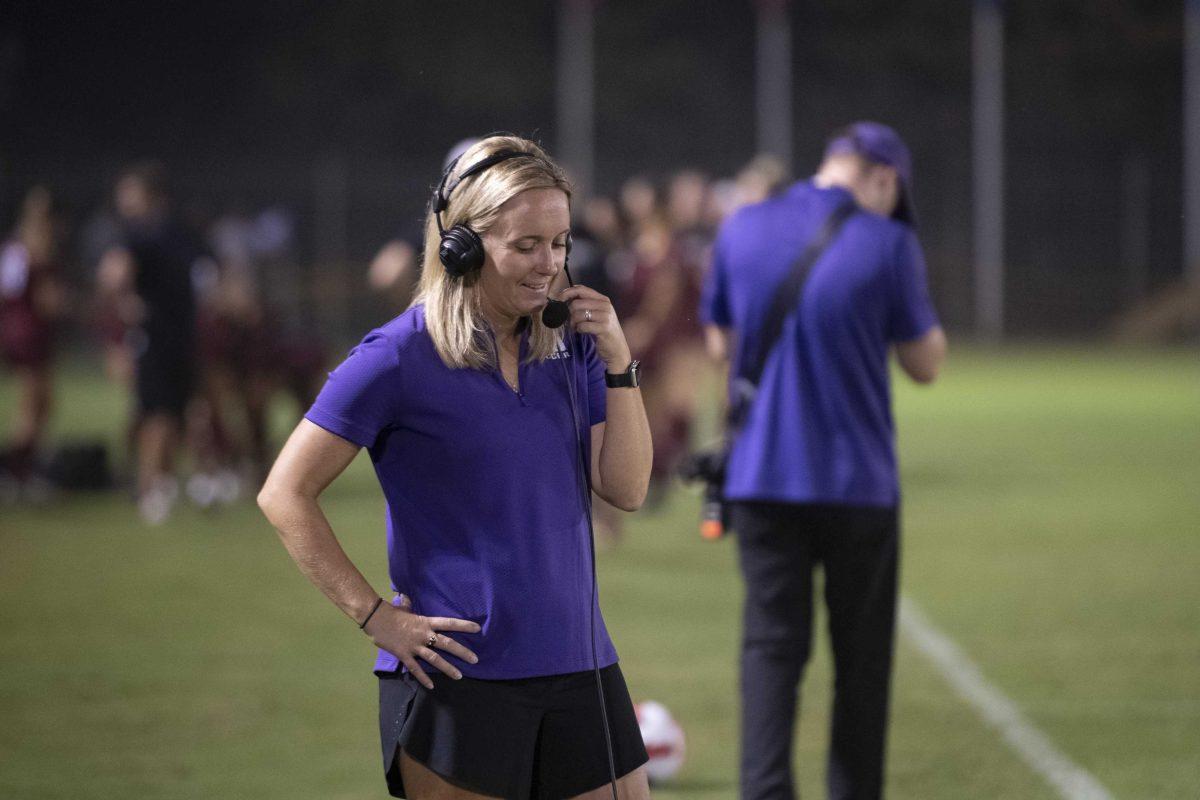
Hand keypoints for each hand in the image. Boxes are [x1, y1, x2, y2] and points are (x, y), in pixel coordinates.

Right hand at [363, 594, 480, 688]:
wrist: (375, 618)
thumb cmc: (390, 612)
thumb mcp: (404, 607)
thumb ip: (409, 605)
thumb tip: (406, 598)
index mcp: (426, 622)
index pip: (449, 623)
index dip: (464, 625)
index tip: (477, 629)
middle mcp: (423, 634)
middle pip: (447, 644)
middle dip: (462, 652)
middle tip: (475, 660)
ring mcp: (414, 646)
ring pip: (435, 659)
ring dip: (448, 668)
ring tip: (459, 676)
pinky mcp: (404, 655)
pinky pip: (416, 668)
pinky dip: (423, 678)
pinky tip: (431, 686)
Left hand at [557, 285, 632, 370]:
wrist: (617, 350)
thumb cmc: (604, 331)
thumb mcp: (597, 315)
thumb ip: (585, 305)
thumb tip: (564, 299)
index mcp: (603, 299)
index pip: (581, 289)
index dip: (567, 292)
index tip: (558, 300)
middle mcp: (605, 305)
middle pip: (577, 303)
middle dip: (569, 313)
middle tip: (571, 322)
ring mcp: (605, 316)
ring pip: (578, 314)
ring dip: (573, 323)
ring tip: (576, 328)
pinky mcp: (604, 328)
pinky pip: (582, 326)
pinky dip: (578, 330)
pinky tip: (581, 332)